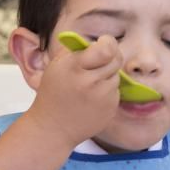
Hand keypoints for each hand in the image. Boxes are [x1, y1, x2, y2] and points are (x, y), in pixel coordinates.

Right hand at [27, 34, 121, 149]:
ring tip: (89, 86)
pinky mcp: (110, 110)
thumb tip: (99, 42)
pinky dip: (107, 92)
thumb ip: (77, 50)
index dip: (109, 43)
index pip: (106, 49)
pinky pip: (115, 92)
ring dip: (106, 76)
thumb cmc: (53, 93)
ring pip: (116, 76)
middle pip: (116, 60)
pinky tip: (91, 100)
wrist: (53, 128)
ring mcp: (102, 98)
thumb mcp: (56, 66)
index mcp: (74, 68)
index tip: (104, 42)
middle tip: (98, 62)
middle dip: (109, 57)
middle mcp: (90, 83)